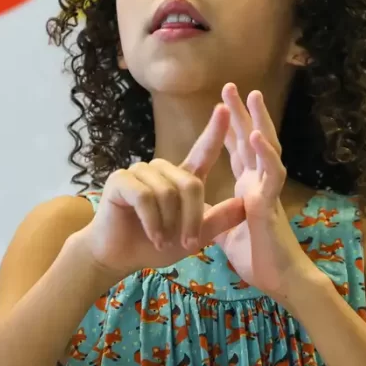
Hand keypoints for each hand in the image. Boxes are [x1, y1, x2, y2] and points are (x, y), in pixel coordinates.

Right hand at [74, 104, 246, 281]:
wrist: (120, 258)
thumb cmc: (156, 246)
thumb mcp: (194, 237)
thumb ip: (218, 221)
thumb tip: (245, 203)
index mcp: (180, 178)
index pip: (202, 151)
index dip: (214, 131)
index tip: (224, 108)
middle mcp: (161, 169)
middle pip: (190, 183)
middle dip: (192, 218)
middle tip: (188, 243)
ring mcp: (139, 172)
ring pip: (168, 192)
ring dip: (170, 223)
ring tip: (163, 240)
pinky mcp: (120, 180)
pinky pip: (145, 198)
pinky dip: (153, 222)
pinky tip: (153, 236)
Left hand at [213, 84, 316, 301]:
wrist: (279, 280)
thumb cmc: (257, 258)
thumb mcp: (225, 231)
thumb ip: (216, 215)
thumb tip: (199, 211)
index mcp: (249, 187)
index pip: (239, 150)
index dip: (231, 127)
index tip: (221, 104)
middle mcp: (261, 183)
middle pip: (251, 139)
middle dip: (241, 112)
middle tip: (230, 85)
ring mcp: (269, 190)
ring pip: (266, 148)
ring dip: (258, 121)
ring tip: (251, 96)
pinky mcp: (272, 203)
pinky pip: (270, 174)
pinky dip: (263, 153)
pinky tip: (254, 135)